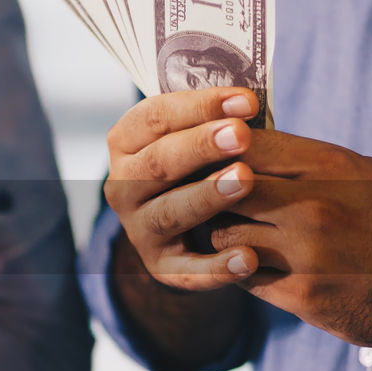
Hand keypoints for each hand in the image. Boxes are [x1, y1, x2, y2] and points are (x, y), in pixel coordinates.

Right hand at [104, 86, 261, 289]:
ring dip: (206, 196)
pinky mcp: (160, 267)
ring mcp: (138, 228)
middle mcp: (122, 186)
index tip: (246, 101)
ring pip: (168, 212)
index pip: (154, 118)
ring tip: (245, 181)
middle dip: (200, 146)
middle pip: (157, 163)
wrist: (191, 226)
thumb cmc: (204, 165)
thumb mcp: (199, 137)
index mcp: (126, 144)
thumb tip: (249, 102)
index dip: (198, 107)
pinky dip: (215, 267)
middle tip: (240, 135)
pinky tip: (248, 258)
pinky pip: (186, 270)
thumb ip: (216, 121)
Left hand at [209, 131, 371, 347]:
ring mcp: (306, 254)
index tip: (206, 156)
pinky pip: (241, 277)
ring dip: (221, 236)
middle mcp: (314, 206)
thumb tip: (245, 144)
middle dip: (209, 193)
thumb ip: (306, 161)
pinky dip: (237, 270)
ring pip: (224, 236)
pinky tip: (247, 264)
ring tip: (231, 234)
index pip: (248, 145)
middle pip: (224, 188)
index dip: (217, 149)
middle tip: (204, 198)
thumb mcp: (364, 174)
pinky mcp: (302, 296)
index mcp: (331, 167)